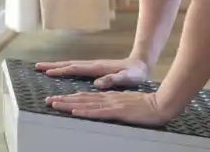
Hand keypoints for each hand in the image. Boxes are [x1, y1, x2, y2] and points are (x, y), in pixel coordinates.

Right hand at [34, 57, 150, 89]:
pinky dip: (65, 67)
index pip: (76, 68)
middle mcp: (93, 64)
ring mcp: (93, 65)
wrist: (140, 64)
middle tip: (37, 66)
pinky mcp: (95, 67)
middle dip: (53, 65)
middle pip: (69, 64)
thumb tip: (97, 83)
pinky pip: (76, 67)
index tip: (47, 72)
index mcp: (97, 68)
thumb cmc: (135, 73)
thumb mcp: (127, 78)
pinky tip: (62, 70)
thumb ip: (113, 79)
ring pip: (71, 64)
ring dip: (57, 65)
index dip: (61, 71)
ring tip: (44, 67)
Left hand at [45, 88, 174, 125]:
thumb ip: (112, 105)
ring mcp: (111, 104)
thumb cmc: (145, 106)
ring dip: (69, 104)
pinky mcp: (118, 111)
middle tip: (47, 100)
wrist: (161, 104)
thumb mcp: (125, 104)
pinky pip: (99, 112)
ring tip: (54, 104)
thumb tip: (101, 107)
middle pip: (81, 99)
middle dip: (63, 99)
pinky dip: (86, 111)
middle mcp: (106, 98)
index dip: (69, 98)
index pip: (85, 97)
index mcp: (108, 97)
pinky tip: (75, 111)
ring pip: (86, 104)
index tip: (56, 99)